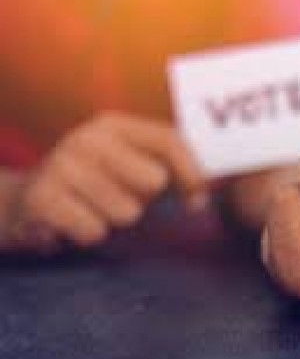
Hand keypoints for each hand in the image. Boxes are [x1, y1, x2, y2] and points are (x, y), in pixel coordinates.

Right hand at [0, 112, 206, 253]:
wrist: (27, 199)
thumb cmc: (94, 184)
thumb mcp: (129, 166)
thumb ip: (169, 168)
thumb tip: (214, 184)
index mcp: (114, 125)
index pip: (170, 141)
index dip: (194, 172)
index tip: (200, 199)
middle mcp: (88, 137)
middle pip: (154, 180)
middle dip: (147, 201)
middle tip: (121, 199)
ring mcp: (63, 165)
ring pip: (127, 212)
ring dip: (116, 220)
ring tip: (94, 209)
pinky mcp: (44, 197)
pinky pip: (96, 231)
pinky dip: (91, 234)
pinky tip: (74, 221)